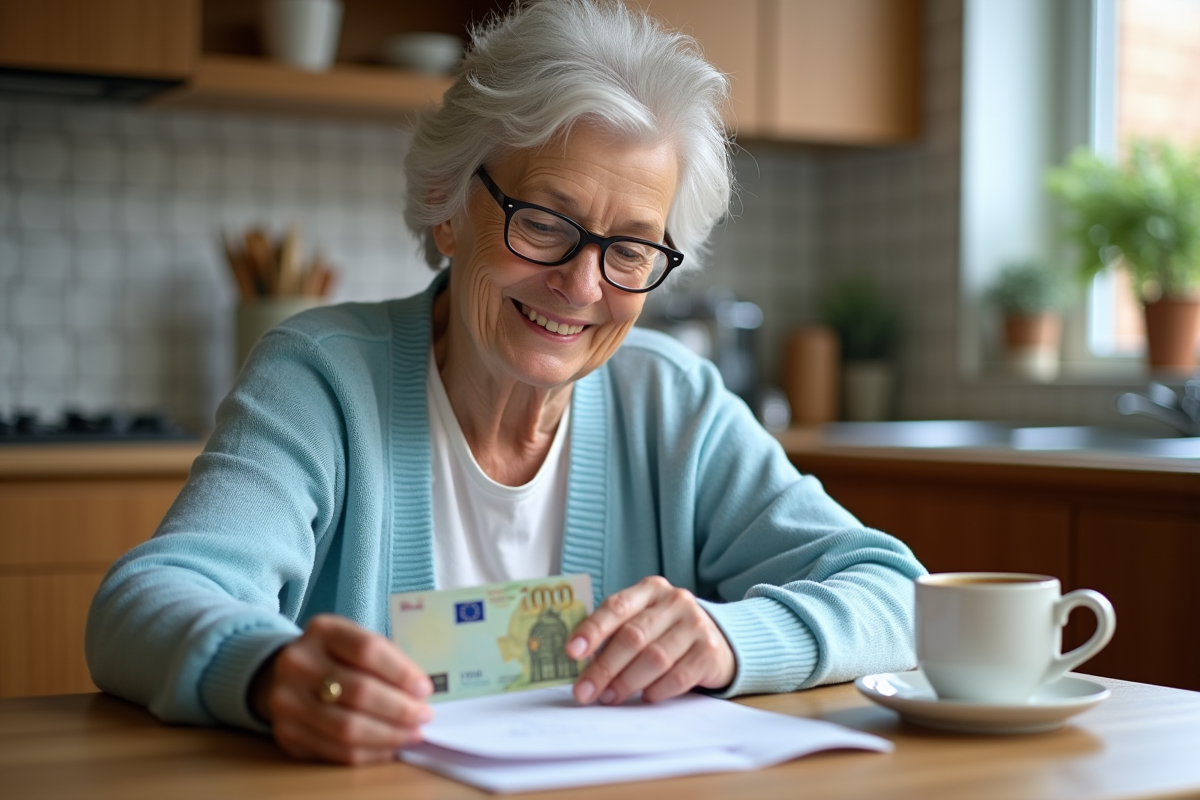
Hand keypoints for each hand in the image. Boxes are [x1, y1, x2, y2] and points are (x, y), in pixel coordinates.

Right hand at [250, 614, 433, 764]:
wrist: (284, 676)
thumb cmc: (335, 659)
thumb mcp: (355, 643)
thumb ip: (386, 661)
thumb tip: (419, 693)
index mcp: (322, 631)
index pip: (367, 650)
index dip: (401, 672)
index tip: (425, 689)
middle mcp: (298, 663)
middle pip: (359, 691)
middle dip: (400, 708)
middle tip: (423, 716)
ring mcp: (287, 701)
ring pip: (347, 728)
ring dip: (388, 735)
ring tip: (412, 734)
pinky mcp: (287, 734)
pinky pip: (336, 751)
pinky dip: (370, 752)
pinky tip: (389, 747)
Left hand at [568, 576, 735, 705]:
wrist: (718, 641)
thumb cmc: (666, 632)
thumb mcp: (643, 620)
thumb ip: (615, 632)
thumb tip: (578, 663)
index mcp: (650, 589)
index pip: (616, 607)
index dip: (592, 630)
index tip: (571, 652)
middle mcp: (675, 601)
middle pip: (633, 636)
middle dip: (604, 667)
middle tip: (584, 691)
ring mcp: (696, 625)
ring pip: (654, 658)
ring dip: (626, 683)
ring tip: (609, 697)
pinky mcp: (710, 652)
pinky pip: (677, 676)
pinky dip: (656, 690)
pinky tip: (644, 698)